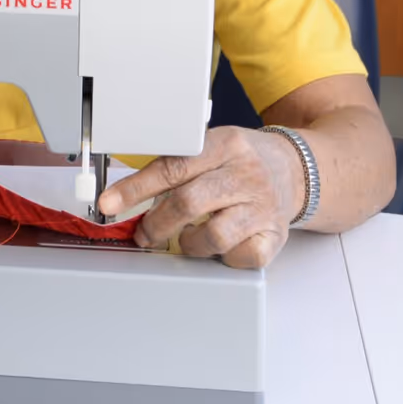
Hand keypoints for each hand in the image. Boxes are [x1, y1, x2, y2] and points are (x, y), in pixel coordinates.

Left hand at [96, 126, 304, 267]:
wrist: (293, 169)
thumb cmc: (240, 160)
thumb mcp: (209, 146)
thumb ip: (174, 165)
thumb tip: (124, 193)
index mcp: (224, 145)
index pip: (171, 168)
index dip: (134, 189)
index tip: (109, 204)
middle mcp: (246, 174)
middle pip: (189, 203)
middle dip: (156, 224)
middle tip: (144, 233)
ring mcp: (263, 206)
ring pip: (215, 236)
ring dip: (190, 243)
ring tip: (186, 238)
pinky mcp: (275, 235)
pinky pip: (243, 257)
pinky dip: (224, 258)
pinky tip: (218, 246)